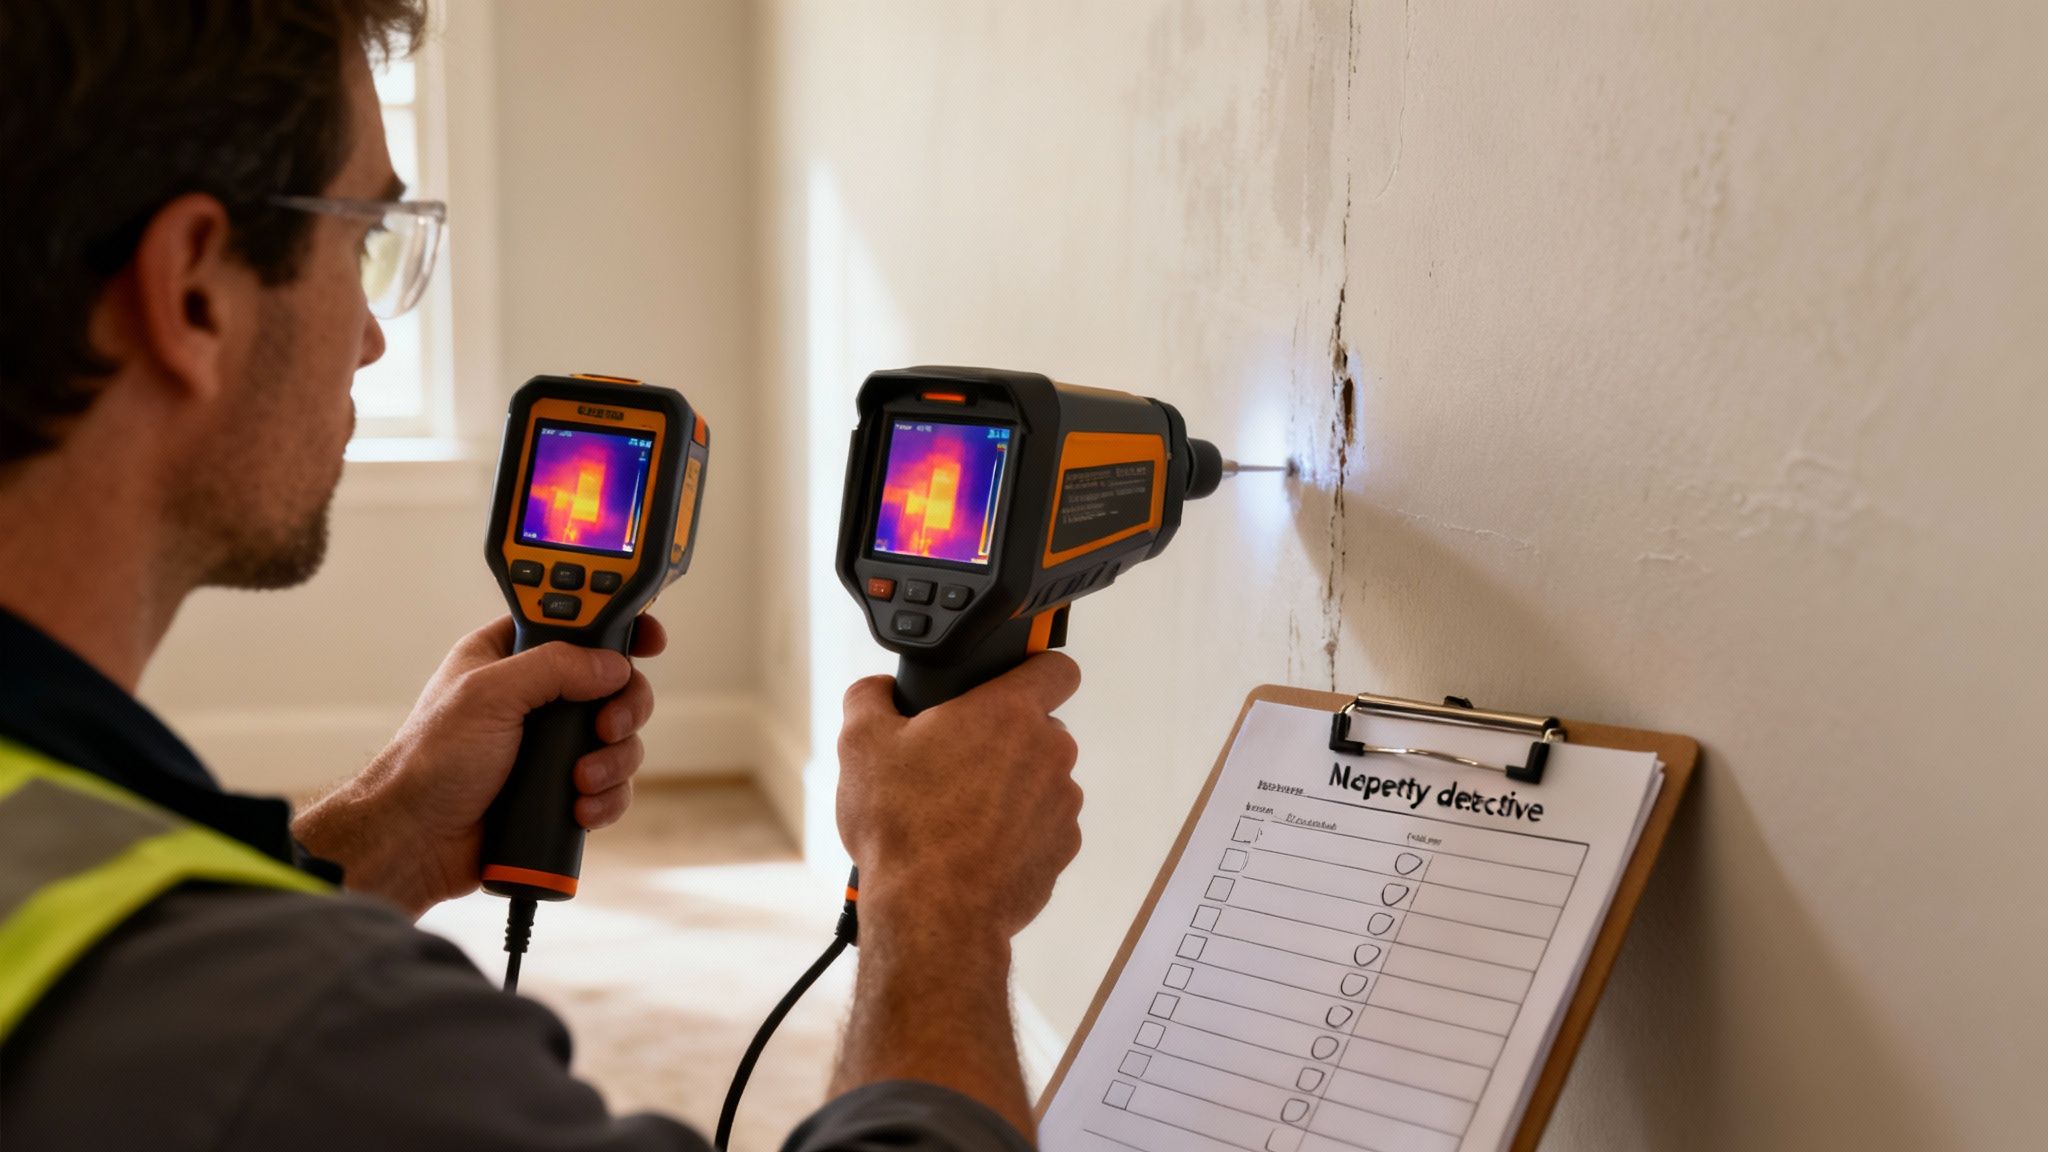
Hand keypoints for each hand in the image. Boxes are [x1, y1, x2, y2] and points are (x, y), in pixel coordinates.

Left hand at [293, 615, 666, 916]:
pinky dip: (607, 797)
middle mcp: (538, 698)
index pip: (576, 624)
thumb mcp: (487, 694)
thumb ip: (553, 666)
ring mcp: (552, 746)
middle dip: (622, 707)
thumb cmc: (430, 761)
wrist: (415, 840)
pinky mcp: (563, 789)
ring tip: (580, 780)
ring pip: (620, 737)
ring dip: (614, 760)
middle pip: (614, 683)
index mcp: (511, 657)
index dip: (616, 626)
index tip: (648, 639)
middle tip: (607, 725)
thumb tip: (612, 665)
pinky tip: (580, 807)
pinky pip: (612, 785)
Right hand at [827, 654, 1082, 1138]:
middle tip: (953, 761)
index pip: (1054, 666)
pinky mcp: (1061, 851)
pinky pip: (1041, 827)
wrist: (931, 914)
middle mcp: (1049, 753)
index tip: (1009, 682)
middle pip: (1038, 728)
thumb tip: (878, 689)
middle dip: (1002, 739)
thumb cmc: (902, 826)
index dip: (1032, 667)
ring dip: (1009, 788)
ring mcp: (1061, 805)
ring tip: (956, 814)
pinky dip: (1015, 832)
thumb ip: (871, 696)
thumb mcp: (861, 742)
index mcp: (1009, 712)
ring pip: (1039, 780)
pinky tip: (972, 847)